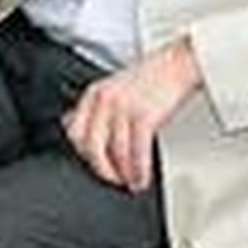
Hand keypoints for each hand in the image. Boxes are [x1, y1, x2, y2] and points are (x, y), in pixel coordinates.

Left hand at [64, 39, 201, 192]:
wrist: (177, 64)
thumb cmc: (148, 79)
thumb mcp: (112, 88)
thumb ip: (93, 108)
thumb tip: (70, 125)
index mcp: (93, 94)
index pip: (74, 131)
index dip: (82, 154)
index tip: (93, 166)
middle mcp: (104, 100)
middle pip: (91, 146)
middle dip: (102, 170)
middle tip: (112, 180)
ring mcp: (123, 107)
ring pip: (115, 152)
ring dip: (124, 174)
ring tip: (130, 183)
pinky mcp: (144, 115)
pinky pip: (137, 152)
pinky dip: (139, 171)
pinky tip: (141, 179)